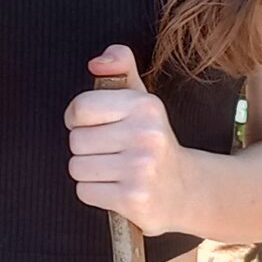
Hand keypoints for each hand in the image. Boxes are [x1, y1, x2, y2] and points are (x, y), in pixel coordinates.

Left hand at [66, 45, 194, 236]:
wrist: (185, 189)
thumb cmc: (153, 141)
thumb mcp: (141, 99)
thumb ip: (120, 68)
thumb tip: (97, 63)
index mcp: (145, 106)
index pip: (81, 108)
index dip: (78, 119)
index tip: (92, 125)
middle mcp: (146, 135)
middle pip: (76, 140)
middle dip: (86, 148)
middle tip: (111, 152)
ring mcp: (141, 169)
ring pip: (77, 167)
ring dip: (89, 172)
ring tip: (114, 170)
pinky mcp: (133, 199)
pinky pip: (85, 192)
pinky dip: (95, 192)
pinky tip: (116, 187)